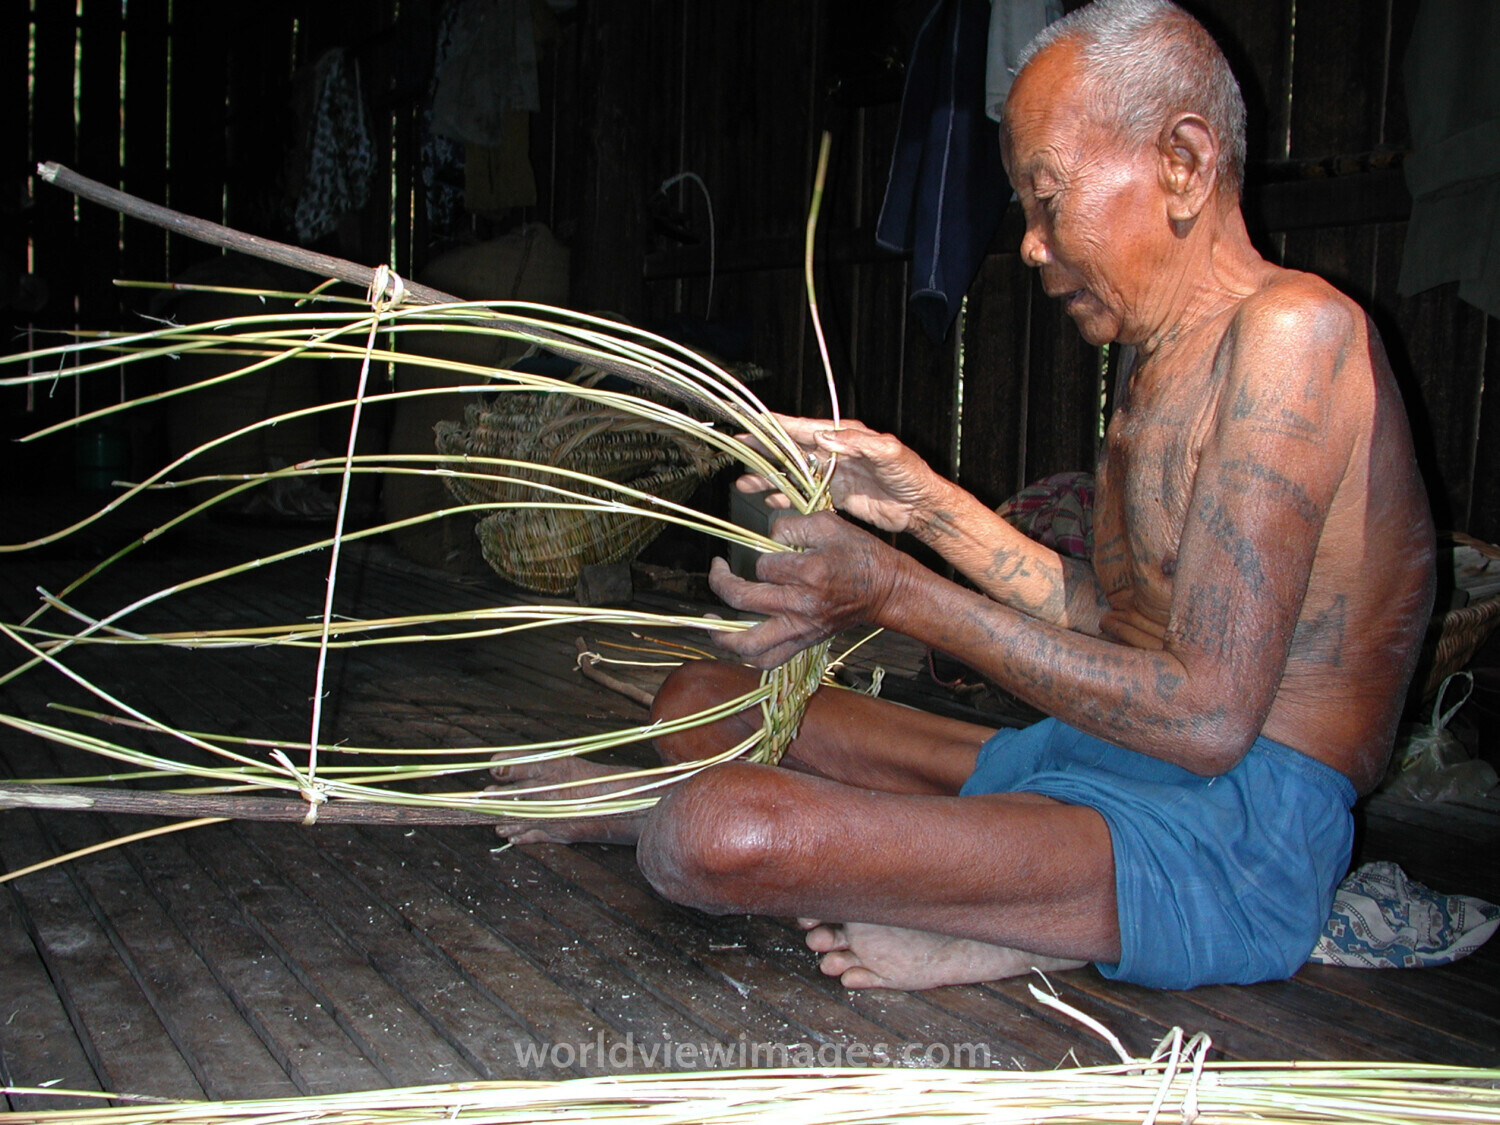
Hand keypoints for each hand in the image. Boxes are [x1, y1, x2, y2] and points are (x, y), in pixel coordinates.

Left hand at [707, 511, 903, 667]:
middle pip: (743, 599)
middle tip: (717, 569)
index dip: (758, 555)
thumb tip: (764, 538)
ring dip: (723, 635)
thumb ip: (791, 526)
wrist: (885, 590)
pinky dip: (748, 655)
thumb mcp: (829, 524)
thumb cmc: (859, 554)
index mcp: (809, 573)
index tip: (769, 551)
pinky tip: (736, 640)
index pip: (762, 566)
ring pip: (750, 644)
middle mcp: (801, 605)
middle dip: (721, 582)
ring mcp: (802, 629)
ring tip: (711, 621)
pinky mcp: (804, 643)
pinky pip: (769, 659)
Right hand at [736, 415, 949, 533]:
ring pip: (792, 473)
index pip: (803, 428)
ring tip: (746, 484)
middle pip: (790, 449)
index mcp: (844, 436)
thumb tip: (824, 437)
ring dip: (769, 478)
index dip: (775, 425)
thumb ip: (858, 443)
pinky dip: (785, 497)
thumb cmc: (911, 474)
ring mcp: (833, 474)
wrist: (921, 506)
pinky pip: (803, 494)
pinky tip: (770, 502)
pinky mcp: (835, 495)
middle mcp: (834, 452)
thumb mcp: (889, 452)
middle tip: (737, 452)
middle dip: (763, 451)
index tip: (751, 421)